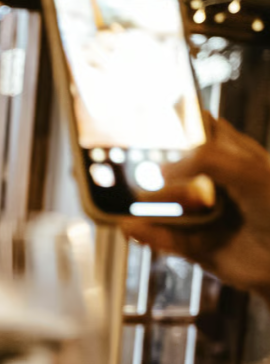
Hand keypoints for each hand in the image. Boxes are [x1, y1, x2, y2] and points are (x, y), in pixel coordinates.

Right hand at [122, 116, 269, 302]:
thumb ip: (207, 159)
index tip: (139, 120)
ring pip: (160, 205)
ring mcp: (200, 214)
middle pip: (168, 167)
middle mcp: (212, 182)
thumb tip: (160, 168)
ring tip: (121, 199)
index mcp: (229, 155)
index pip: (194, 130)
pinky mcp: (192, 244)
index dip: (171, 122)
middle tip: (116, 163)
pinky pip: (161, 238)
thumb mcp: (247, 171)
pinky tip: (132, 227)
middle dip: (143, 165)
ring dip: (138, 203)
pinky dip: (145, 233)